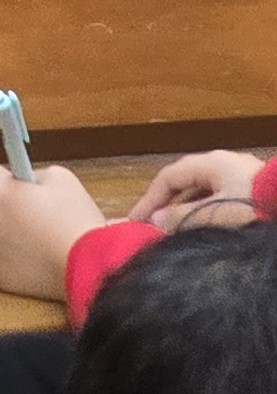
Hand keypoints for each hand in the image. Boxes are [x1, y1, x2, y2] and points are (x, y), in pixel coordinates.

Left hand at [0, 156, 105, 301]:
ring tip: (36, 236)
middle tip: (22, 206)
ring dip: (1, 228)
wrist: (90, 267)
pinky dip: (10, 255)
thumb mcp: (61, 178)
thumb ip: (32, 173)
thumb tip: (22, 180)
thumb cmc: (77, 220)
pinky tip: (37, 257)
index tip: (6, 178)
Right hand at [127, 150, 267, 227]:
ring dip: (189, 209)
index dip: (149, 199)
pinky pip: (223, 197)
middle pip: (187, 181)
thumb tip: (156, 221)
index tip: (136, 221)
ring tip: (179, 231)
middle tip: (154, 226)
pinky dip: (208, 211)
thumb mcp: (215, 214)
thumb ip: (183, 217)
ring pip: (206, 190)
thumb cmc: (255, 208)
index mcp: (211, 162)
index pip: (168, 177)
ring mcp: (244, 175)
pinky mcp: (258, 190)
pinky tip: (208, 228)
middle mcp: (225, 163)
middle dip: (168, 203)